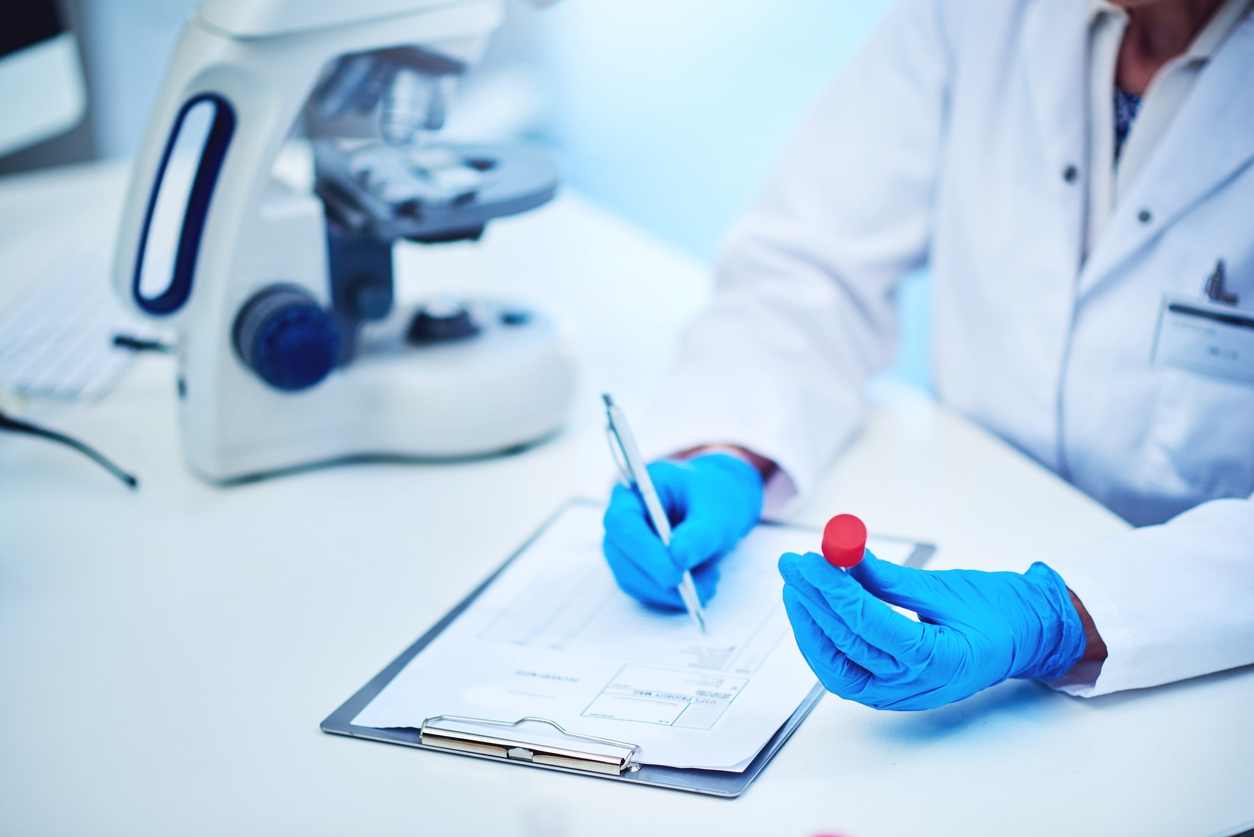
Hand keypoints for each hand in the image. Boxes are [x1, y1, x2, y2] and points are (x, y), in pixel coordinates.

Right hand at [603, 453, 763, 609]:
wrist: (716, 507)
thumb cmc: (711, 498)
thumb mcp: (716, 511)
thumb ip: (699, 533)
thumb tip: (678, 557)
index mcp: (634, 491)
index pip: (621, 522)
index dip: (644, 551)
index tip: (676, 572)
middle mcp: (622, 520)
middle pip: (620, 556)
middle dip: (658, 579)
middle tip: (699, 588)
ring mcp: (625, 547)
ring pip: (632, 579)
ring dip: (670, 592)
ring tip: (709, 584)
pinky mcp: (635, 569)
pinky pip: (645, 590)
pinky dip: (673, 596)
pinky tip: (700, 586)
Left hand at [778, 552, 1086, 709]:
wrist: (1022, 640)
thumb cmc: (995, 611)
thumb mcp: (944, 587)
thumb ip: (888, 576)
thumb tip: (842, 554)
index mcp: (940, 660)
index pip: (871, 625)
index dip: (835, 590)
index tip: (811, 560)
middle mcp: (916, 686)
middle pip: (847, 644)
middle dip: (813, 601)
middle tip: (794, 564)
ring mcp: (900, 695)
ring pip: (837, 667)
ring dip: (809, 625)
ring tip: (796, 585)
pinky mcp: (888, 692)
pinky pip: (843, 673)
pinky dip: (821, 644)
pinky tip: (810, 613)